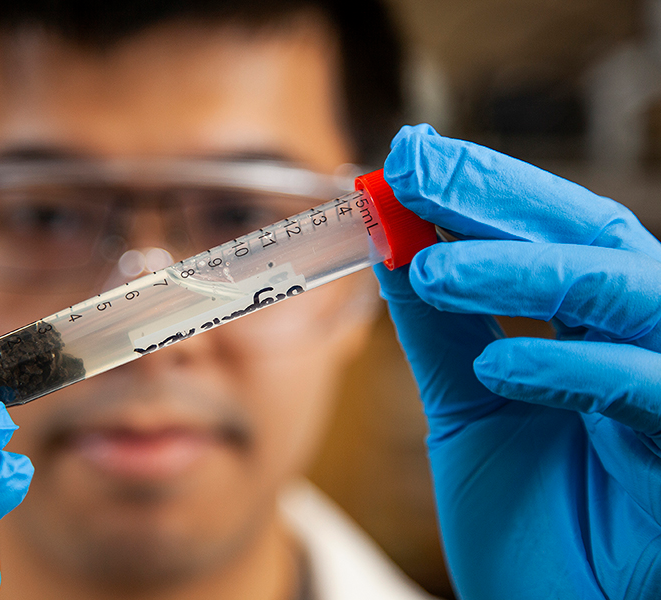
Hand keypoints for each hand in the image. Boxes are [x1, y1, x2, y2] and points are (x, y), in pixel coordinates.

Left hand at [374, 124, 660, 598]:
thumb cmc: (528, 521)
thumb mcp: (468, 407)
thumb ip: (439, 326)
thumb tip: (392, 237)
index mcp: (596, 327)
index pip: (550, 231)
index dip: (483, 188)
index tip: (407, 156)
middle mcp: (648, 341)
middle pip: (595, 235)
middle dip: (501, 198)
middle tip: (415, 170)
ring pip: (627, 293)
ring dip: (527, 269)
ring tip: (434, 269)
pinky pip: (649, 391)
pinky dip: (572, 369)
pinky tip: (499, 366)